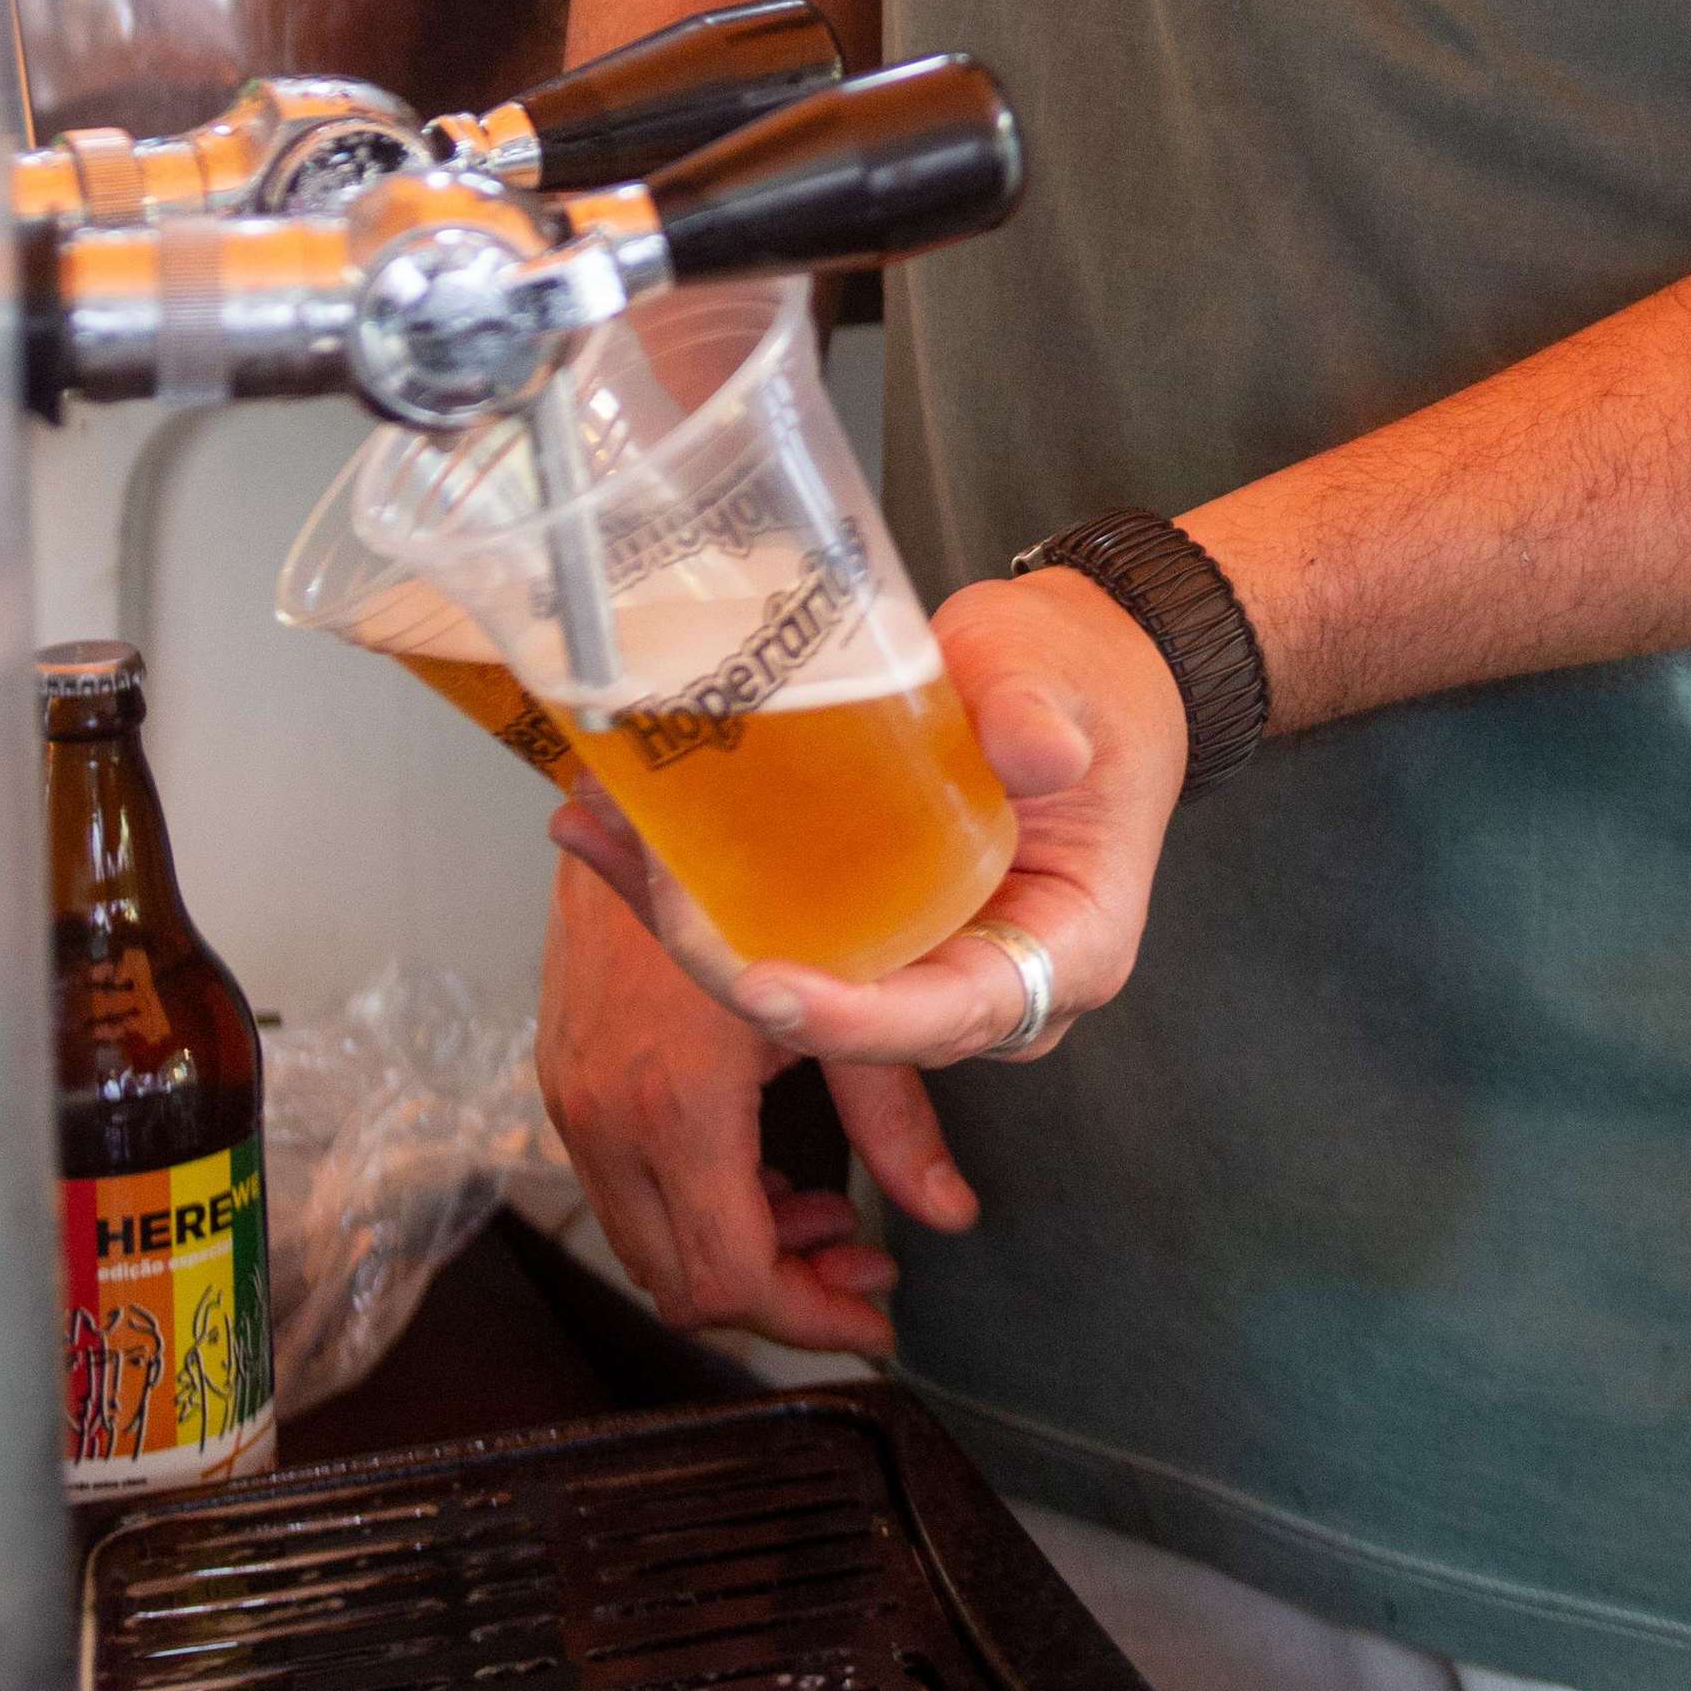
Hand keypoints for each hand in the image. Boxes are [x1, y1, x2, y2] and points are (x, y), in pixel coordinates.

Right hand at [535, 832, 977, 1356]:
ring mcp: (571, 1093)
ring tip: (830, 1215)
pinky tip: (769, 1165)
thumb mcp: (847, 990)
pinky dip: (695, 1199)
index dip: (810, 1322)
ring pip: (646, 1240)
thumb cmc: (758, 862)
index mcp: (674, 1103)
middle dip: (779, 1296)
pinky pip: (622, 1180)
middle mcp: (603, 1115)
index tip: (875, 1318)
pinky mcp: (563, 1067)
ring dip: (737, 1248)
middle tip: (863, 1266)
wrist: (647, 768)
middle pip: (679, 1283)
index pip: (730, 1279)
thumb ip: (899, 1119)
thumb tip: (953, 1215)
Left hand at [554, 564, 1191, 1073]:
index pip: (950, 1017)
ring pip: (801, 973)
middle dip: (739, 966)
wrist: (1075, 670)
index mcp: (1064, 954)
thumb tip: (1039, 753)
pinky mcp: (873, 920)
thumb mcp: (1065, 685)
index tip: (765, 987)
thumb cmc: (1084, 684)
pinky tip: (613, 829)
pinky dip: (701, 879)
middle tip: (655, 882)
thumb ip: (1043, 720)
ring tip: (606, 834)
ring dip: (693, 919)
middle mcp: (988, 980)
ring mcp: (925, 957)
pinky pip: (783, 922)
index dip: (853, 1021)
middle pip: (853, 1013)